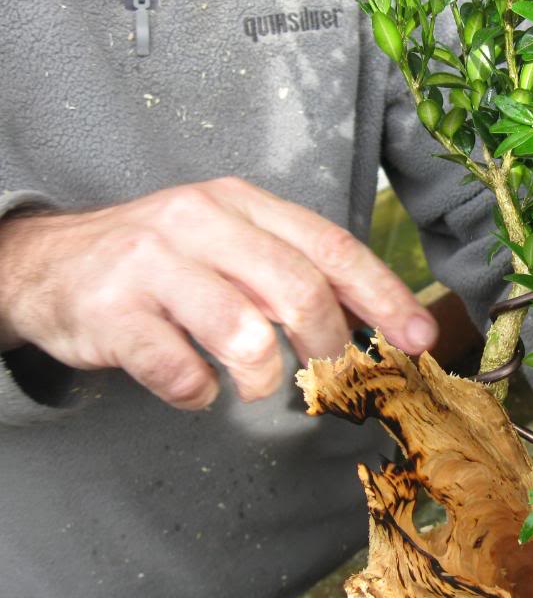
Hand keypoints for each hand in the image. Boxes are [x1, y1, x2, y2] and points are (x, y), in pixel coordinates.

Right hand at [0, 177, 436, 407]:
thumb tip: (376, 320)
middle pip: (298, 289)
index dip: (385, 297)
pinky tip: (196, 389)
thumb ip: (294, 272)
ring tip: (257, 384)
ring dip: (266, 376)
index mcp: (243, 204)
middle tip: (333, 375)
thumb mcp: (231, 246)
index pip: (332, 247)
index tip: (421, 339)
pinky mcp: (112, 312)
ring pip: (242, 332)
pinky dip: (199, 393)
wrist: (47, 264)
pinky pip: (178, 369)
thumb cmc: (163, 263)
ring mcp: (153, 264)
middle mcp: (200, 222)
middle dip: (331, 344)